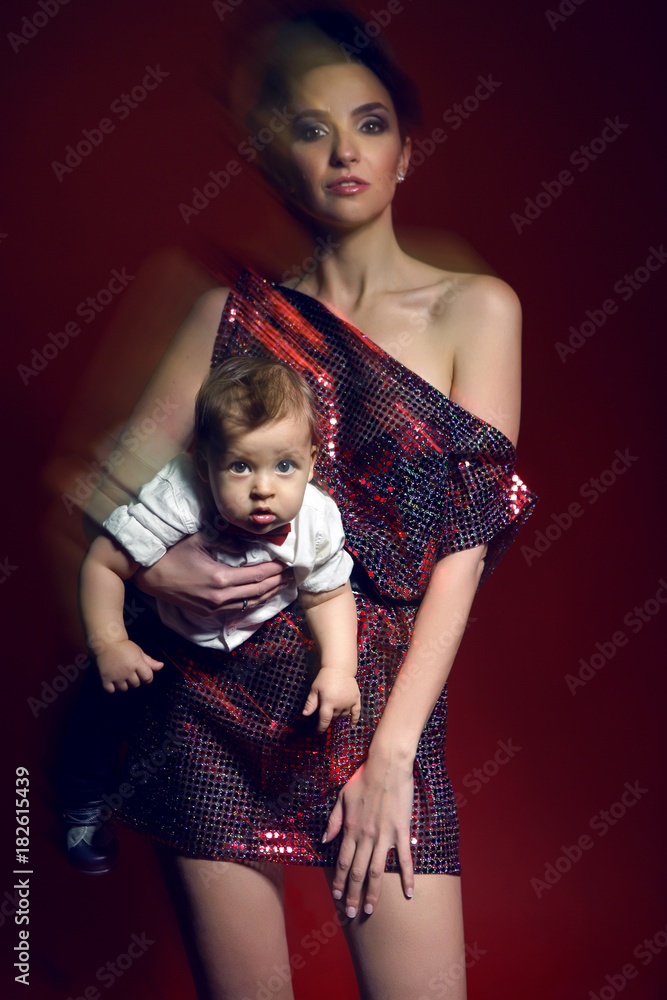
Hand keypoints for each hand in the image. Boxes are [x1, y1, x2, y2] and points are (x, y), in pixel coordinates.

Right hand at [96, 639, 163, 692]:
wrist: (107, 643)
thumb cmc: (125, 647)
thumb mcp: (139, 652)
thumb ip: (150, 661)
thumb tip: (161, 666)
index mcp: (137, 663)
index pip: (148, 678)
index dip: (148, 678)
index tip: (144, 675)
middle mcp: (127, 670)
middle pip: (136, 684)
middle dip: (135, 680)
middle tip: (130, 673)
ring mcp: (116, 675)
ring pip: (124, 689)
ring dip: (124, 685)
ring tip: (121, 676)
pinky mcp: (105, 678)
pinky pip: (111, 691)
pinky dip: (112, 688)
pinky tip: (113, 681)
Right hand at [133, 531, 292, 614]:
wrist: (148, 575)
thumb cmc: (172, 554)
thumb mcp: (200, 539)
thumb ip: (227, 540)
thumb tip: (248, 540)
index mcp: (220, 579)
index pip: (257, 576)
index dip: (275, 570)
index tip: (287, 563)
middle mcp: (220, 597)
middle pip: (258, 592)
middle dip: (277, 582)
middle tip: (291, 574)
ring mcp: (214, 608)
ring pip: (250, 604)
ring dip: (269, 595)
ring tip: (282, 585)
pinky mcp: (208, 613)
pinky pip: (237, 611)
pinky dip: (253, 603)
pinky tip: (261, 597)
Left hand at [302, 668, 360, 733]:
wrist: (340, 668)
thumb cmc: (325, 678)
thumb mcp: (315, 689)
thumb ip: (311, 703)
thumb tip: (305, 714)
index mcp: (329, 703)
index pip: (324, 720)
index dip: (320, 728)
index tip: (318, 732)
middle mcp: (340, 704)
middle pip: (334, 718)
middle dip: (328, 718)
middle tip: (325, 713)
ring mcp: (349, 702)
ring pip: (343, 716)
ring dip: (338, 717)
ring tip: (334, 712)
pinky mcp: (356, 699)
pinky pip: (356, 712)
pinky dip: (354, 719)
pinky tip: (352, 724)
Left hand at [323, 754, 414, 916]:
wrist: (386, 766)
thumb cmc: (363, 779)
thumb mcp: (342, 798)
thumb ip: (334, 821)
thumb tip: (324, 840)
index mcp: (351, 828)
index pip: (343, 862)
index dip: (340, 881)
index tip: (337, 897)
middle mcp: (366, 836)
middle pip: (358, 872)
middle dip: (353, 894)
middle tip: (352, 913)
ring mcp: (384, 835)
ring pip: (377, 871)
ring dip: (373, 893)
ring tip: (370, 910)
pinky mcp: (401, 831)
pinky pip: (405, 859)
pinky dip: (407, 877)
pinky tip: (408, 893)